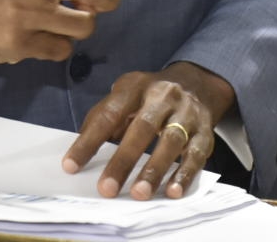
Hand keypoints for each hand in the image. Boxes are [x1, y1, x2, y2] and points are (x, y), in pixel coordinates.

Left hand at [62, 62, 235, 199]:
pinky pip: (195, 154)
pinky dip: (184, 174)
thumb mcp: (124, 95)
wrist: (197, 83)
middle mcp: (163, 96)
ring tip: (139, 194)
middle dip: (123, 160)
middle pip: (142, 128)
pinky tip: (172, 192)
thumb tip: (82, 151)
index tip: (71, 166)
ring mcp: (187, 113)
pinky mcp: (205, 132)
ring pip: (171, 141)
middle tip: (107, 188)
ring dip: (155, 170)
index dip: (89, 141)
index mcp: (135, 86)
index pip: (108, 114)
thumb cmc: (149, 96)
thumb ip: (103, 118)